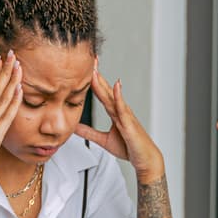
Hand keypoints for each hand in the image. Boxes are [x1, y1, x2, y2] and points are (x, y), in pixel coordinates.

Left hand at [75, 66, 163, 182]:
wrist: (145, 159)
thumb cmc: (128, 148)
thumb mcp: (103, 140)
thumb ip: (88, 132)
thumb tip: (73, 126)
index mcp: (114, 112)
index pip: (101, 93)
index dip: (93, 80)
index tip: (85, 67)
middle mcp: (120, 110)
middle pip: (106, 89)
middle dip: (97, 74)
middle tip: (89, 58)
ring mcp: (125, 115)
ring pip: (112, 96)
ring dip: (104, 82)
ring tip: (95, 69)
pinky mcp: (129, 123)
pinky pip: (123, 108)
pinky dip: (118, 96)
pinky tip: (116, 85)